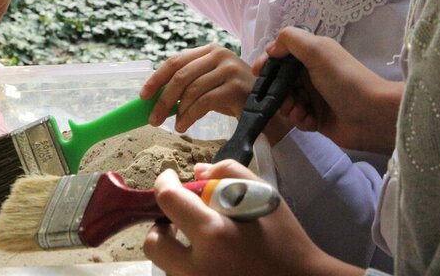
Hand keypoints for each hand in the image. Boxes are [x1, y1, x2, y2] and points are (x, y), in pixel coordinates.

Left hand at [141, 44, 254, 132]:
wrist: (267, 108)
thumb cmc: (233, 97)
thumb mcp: (209, 84)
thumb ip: (187, 84)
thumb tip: (155, 98)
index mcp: (209, 50)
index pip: (175, 60)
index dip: (156, 78)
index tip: (144, 96)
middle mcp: (219, 54)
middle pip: (181, 75)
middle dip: (163, 99)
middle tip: (153, 118)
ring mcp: (229, 68)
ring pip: (192, 89)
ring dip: (178, 111)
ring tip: (174, 125)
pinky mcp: (235, 85)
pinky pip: (204, 101)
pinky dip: (190, 115)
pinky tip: (184, 125)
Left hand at [143, 160, 360, 275]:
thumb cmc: (286, 240)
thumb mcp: (263, 196)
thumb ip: (229, 173)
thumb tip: (197, 172)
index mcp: (214, 234)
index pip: (168, 200)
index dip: (164, 182)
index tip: (169, 178)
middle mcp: (197, 267)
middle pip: (153, 244)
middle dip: (160, 226)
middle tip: (178, 219)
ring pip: (166, 264)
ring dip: (176, 247)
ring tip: (202, 240)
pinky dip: (189, 264)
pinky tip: (213, 258)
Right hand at [258, 27, 401, 155]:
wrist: (372, 115)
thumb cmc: (344, 79)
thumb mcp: (318, 50)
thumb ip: (290, 40)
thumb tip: (270, 48)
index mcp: (312, 55)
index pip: (282, 55)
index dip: (268, 62)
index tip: (258, 73)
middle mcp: (312, 74)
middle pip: (281, 80)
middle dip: (277, 90)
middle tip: (283, 99)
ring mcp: (315, 97)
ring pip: (287, 101)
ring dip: (288, 107)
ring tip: (299, 112)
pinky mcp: (318, 119)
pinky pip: (298, 119)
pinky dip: (300, 120)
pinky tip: (310, 122)